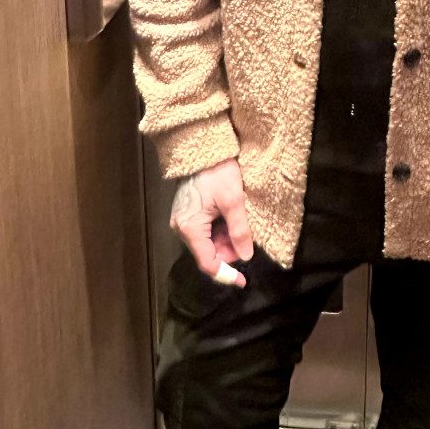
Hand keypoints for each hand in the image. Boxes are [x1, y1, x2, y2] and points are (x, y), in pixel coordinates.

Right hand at [170, 158, 253, 287]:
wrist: (204, 147)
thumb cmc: (218, 171)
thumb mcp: (234, 200)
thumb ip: (240, 230)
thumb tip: (247, 256)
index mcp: (189, 228)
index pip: (208, 263)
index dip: (226, 274)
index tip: (244, 280)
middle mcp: (181, 228)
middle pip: (208, 253)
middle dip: (229, 251)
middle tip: (248, 239)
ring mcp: (182, 220)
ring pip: (207, 242)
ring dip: (226, 240)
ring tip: (241, 224)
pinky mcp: (187, 212)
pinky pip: (205, 231)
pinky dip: (220, 230)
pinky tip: (232, 218)